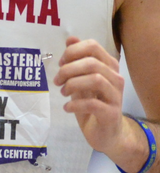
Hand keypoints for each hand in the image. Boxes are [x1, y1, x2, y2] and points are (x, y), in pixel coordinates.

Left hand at [53, 36, 141, 168]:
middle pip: (91, 63)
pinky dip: (75, 104)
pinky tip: (67, 107)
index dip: (72, 52)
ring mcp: (115, 96)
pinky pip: (93, 103)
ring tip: (62, 92)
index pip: (93, 46)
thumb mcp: (80, 80)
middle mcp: (115, 78)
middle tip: (57, 81)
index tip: (61, 63)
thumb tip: (71, 38)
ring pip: (95, 79)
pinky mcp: (111, 114)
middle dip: (68, 70)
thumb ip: (77, 60)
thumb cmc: (92, 104)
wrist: (106, 134)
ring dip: (72, 85)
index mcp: (108, 66)